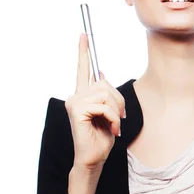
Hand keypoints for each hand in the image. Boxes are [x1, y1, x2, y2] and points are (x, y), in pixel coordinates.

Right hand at [65, 34, 125, 170]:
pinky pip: (104, 106)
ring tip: (114, 125)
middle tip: (119, 118)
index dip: (83, 51)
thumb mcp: (108, 113)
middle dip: (118, 101)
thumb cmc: (101, 138)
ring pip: (105, 94)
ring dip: (116, 111)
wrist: (93, 159)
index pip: (83, 69)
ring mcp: (74, 102)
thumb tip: (101, 73)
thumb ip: (104, 95)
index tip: (84, 34)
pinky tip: (111, 129)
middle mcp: (75, 96)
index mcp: (82, 95)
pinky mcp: (77, 110)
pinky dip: (113, 118)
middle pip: (104, 83)